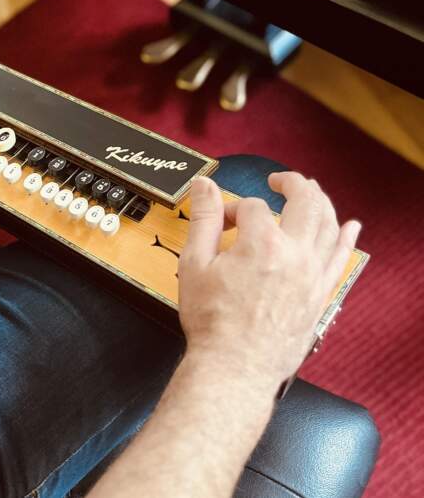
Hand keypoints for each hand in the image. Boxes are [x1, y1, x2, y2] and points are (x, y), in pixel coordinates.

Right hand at [177, 173, 360, 386]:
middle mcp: (295, 254)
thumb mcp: (195, 264)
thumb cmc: (213, 321)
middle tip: (279, 180)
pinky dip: (347, 238)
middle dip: (291, 183)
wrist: (235, 365)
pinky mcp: (320, 294)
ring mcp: (312, 274)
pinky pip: (341, 258)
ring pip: (329, 224)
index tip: (218, 223)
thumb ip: (203, 219)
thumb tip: (204, 186)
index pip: (250, 207)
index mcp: (262, 243)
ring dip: (321, 201)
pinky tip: (351, 227)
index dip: (230, 209)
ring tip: (310, 192)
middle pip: (305, 201)